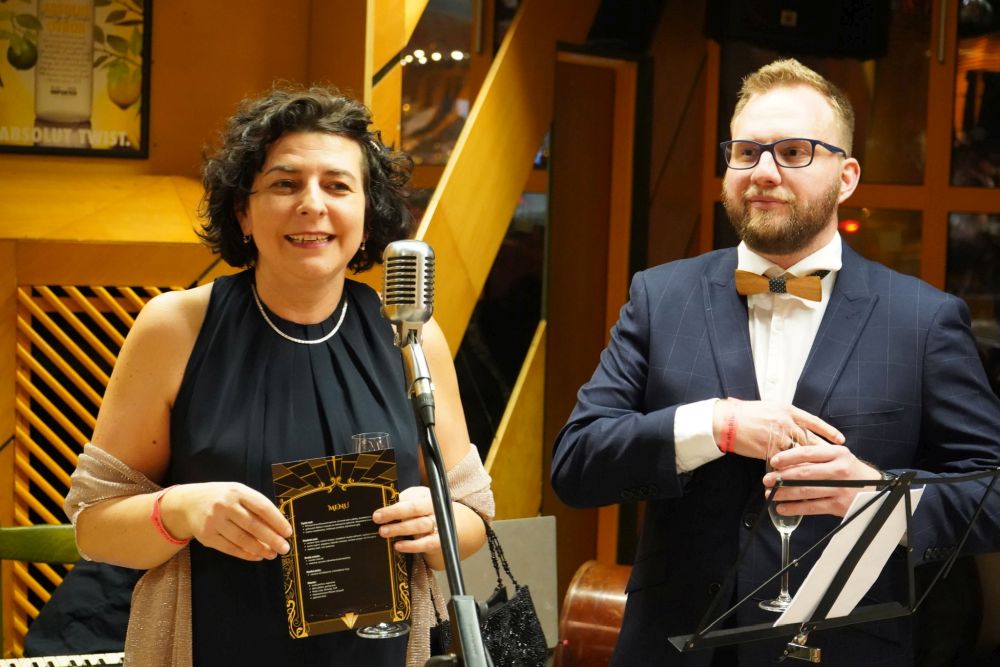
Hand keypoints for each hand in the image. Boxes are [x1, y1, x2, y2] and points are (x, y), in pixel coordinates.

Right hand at [161, 482, 291, 560]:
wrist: (188, 503)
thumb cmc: (221, 497)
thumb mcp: (238, 493)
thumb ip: (256, 505)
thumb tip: (278, 525)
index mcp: (237, 491)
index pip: (262, 507)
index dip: (277, 521)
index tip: (288, 532)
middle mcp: (225, 505)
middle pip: (253, 525)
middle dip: (272, 539)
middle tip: (284, 548)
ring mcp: (214, 521)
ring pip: (242, 539)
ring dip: (260, 549)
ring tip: (272, 554)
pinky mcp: (206, 536)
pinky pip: (229, 548)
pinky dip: (245, 554)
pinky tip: (256, 556)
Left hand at [372, 486, 440, 554]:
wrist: (449, 523)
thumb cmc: (425, 511)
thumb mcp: (417, 500)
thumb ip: (403, 502)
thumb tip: (382, 508)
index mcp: (427, 497)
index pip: (410, 500)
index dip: (394, 507)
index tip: (377, 514)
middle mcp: (435, 508)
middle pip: (415, 509)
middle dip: (395, 514)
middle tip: (377, 520)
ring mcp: (439, 524)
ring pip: (420, 525)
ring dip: (400, 528)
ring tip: (384, 532)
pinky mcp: (440, 540)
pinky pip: (426, 543)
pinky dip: (412, 546)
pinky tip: (398, 546)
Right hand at [712, 398, 844, 459]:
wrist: (726, 421)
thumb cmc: (744, 413)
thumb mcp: (768, 408)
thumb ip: (784, 416)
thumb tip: (796, 425)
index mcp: (787, 410)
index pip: (813, 421)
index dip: (828, 431)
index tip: (840, 439)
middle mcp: (785, 422)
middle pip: (810, 439)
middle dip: (824, 451)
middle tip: (836, 460)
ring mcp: (778, 437)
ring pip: (800, 452)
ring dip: (810, 463)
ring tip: (822, 472)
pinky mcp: (769, 450)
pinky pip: (785, 462)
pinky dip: (792, 470)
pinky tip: (799, 476)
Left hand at [762, 440, 880, 516]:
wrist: (877, 489)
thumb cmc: (851, 471)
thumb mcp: (839, 457)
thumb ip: (818, 456)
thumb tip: (786, 460)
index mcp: (837, 454)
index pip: (808, 453)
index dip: (788, 457)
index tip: (773, 461)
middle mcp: (839, 470)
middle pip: (804, 473)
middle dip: (782, 477)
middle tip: (767, 480)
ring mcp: (840, 489)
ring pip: (806, 491)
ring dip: (784, 493)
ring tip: (770, 494)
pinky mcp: (839, 505)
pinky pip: (812, 507)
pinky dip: (794, 508)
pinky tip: (783, 508)